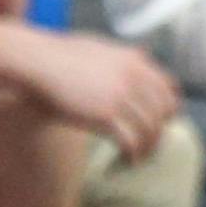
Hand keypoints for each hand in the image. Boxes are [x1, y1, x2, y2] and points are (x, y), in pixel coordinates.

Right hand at [13, 29, 180, 157]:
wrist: (36, 61)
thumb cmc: (59, 54)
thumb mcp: (99, 46)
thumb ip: (123, 53)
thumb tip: (141, 53)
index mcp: (134, 60)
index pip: (168, 88)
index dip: (170, 108)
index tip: (164, 121)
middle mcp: (133, 77)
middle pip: (162, 111)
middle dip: (160, 130)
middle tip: (152, 144)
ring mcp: (120, 96)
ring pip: (149, 129)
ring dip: (148, 146)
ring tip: (140, 156)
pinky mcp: (105, 115)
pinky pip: (131, 140)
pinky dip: (133, 153)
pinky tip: (129, 160)